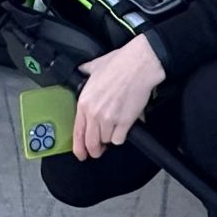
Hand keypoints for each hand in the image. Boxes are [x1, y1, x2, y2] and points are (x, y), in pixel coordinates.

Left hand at [72, 35, 165, 158]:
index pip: (77, 132)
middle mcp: (94, 113)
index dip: (79, 148)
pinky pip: (120, 139)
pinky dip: (121, 136)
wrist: (139, 65)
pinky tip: (123, 128)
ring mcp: (109, 119)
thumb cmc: (120, 63)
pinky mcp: (125, 122)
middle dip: (95, 150)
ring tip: (114, 129)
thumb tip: (82, 71)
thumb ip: (85, 72)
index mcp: (84, 102)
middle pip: (91, 143)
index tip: (81, 153)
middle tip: (98, 150)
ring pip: (106, 141)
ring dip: (110, 138)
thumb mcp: (95, 66)